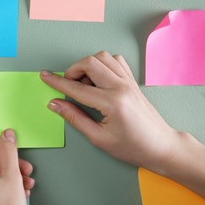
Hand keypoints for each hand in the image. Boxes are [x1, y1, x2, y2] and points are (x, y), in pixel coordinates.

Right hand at [40, 51, 204, 195]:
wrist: (160, 146)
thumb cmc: (132, 146)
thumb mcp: (98, 138)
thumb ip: (74, 118)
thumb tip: (55, 104)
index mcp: (112, 103)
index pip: (77, 88)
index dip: (57, 82)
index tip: (45, 76)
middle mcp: (121, 87)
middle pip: (90, 62)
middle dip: (73, 70)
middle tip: (67, 84)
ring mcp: (129, 82)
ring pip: (103, 57)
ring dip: (88, 65)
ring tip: (83, 83)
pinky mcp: (133, 81)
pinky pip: (116, 61)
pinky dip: (102, 64)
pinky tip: (98, 79)